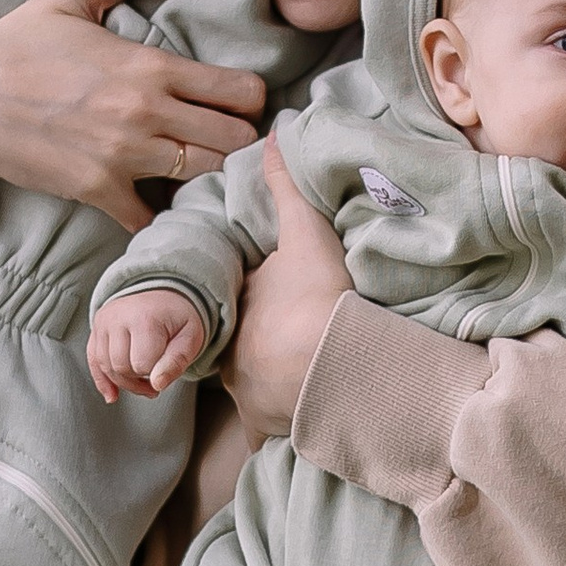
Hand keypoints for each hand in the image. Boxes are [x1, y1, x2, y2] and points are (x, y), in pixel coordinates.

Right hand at [0, 0, 265, 235]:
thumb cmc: (15, 44)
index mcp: (151, 66)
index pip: (242, 90)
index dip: (250, 98)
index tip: (237, 101)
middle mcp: (148, 113)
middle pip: (237, 139)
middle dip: (240, 139)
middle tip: (225, 138)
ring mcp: (125, 157)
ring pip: (206, 176)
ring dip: (208, 174)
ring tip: (197, 168)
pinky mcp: (98, 190)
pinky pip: (151, 217)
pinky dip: (158, 214)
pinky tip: (153, 200)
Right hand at [88, 288, 208, 402]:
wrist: (166, 294)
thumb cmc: (179, 319)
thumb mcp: (190, 338)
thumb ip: (176, 362)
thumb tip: (157, 384)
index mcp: (144, 318)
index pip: (142, 365)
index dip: (156, 373)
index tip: (167, 366)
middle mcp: (118, 316)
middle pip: (120, 368)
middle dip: (138, 381)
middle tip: (156, 380)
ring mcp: (104, 321)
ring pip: (105, 367)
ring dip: (124, 382)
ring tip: (143, 380)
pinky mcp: (97, 327)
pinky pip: (93, 359)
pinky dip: (102, 380)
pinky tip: (112, 395)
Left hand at [224, 136, 352, 444]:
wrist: (334, 362)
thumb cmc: (317, 295)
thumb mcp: (305, 232)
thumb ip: (286, 185)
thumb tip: (270, 134)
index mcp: (239, 306)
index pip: (245, 301)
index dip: (265, 301)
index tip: (289, 304)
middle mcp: (231, 351)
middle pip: (243, 346)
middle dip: (262, 347)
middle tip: (296, 344)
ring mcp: (244, 391)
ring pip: (251, 388)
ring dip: (271, 387)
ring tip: (303, 383)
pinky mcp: (263, 424)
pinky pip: (263, 431)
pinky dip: (277, 429)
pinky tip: (293, 429)